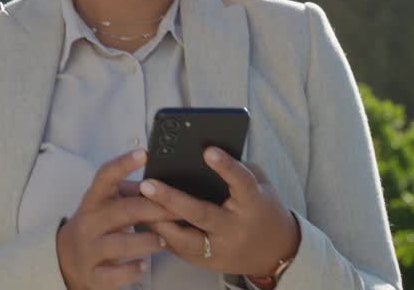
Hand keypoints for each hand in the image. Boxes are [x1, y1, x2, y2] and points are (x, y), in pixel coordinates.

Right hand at [56, 150, 178, 289]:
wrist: (66, 258)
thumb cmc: (97, 225)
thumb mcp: (105, 206)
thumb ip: (128, 194)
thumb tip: (162, 181)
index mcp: (93, 200)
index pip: (105, 176)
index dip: (124, 164)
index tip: (144, 153)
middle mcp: (88, 223)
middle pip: (124, 210)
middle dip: (155, 209)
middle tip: (178, 211)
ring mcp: (89, 250)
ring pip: (121, 244)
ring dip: (148, 241)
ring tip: (163, 241)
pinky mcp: (93, 275)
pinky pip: (115, 274)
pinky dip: (132, 269)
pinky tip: (144, 264)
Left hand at [140, 148, 299, 276]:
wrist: (275, 253)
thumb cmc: (263, 209)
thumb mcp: (260, 184)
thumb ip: (237, 169)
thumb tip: (202, 151)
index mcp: (253, 204)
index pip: (241, 183)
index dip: (226, 166)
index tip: (208, 150)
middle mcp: (235, 229)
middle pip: (202, 215)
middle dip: (172, 199)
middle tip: (147, 184)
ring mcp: (221, 250)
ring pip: (185, 240)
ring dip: (159, 222)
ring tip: (138, 204)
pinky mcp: (208, 263)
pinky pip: (180, 250)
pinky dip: (162, 234)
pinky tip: (145, 219)